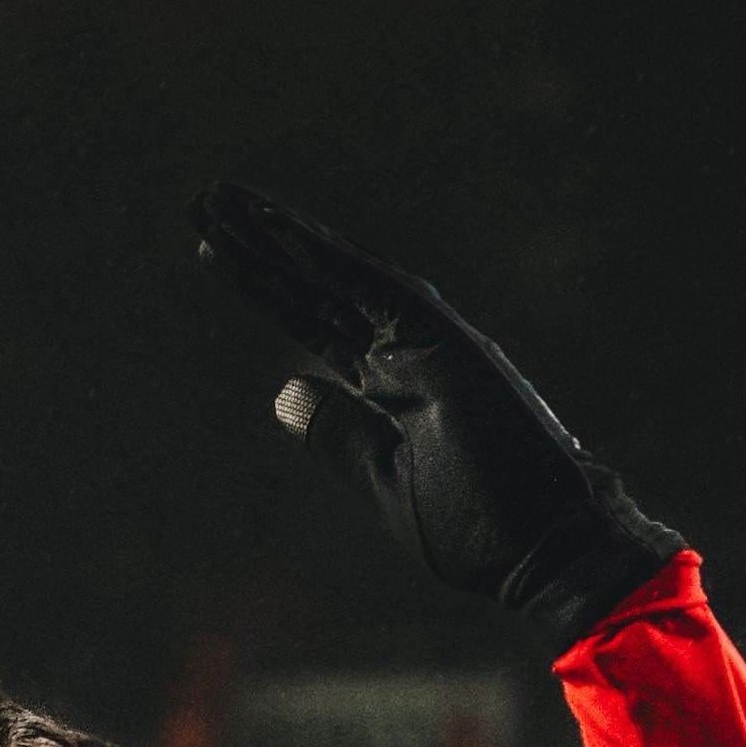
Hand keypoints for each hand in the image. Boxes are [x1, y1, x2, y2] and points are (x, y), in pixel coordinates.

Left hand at [191, 184, 680, 653]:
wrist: (542, 547)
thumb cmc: (474, 526)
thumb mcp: (381, 480)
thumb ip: (337, 434)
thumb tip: (286, 391)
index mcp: (390, 384)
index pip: (312, 320)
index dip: (263, 285)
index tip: (213, 250)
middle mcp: (405, 349)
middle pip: (315, 286)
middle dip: (256, 246)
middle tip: (203, 199)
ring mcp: (427, 341)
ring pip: (337, 275)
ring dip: (278, 236)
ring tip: (221, 200)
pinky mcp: (444, 344)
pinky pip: (372, 290)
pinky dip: (323, 259)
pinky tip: (274, 229)